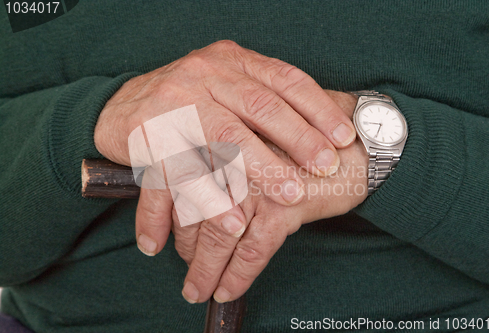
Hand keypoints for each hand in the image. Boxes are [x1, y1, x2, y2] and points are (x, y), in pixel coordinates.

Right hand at [94, 40, 355, 255]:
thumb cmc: (185, 102)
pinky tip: (227, 227)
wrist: (117, 106)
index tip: (344, 137)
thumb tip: (318, 131)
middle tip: (325, 169)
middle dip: (297, 141)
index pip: (284, 80)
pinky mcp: (147, 135)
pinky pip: (179, 173)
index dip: (317, 108)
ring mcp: (174, 103)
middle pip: (259, 107)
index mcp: (230, 62)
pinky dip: (201, 202)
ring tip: (289, 201)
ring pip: (223, 140)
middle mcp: (203, 76)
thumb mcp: (224, 86)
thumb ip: (260, 98)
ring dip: (257, 173)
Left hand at [175, 91, 367, 303]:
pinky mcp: (281, 206)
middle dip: (187, 248)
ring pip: (219, 235)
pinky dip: (239, 275)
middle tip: (185, 268)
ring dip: (206, 268)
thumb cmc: (313, 137)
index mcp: (224, 140)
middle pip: (196, 212)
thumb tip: (210, 185)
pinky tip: (228, 290)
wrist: (361, 140)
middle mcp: (234, 160)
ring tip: (197, 289)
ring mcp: (255, 183)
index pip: (185, 184)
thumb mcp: (266, 137)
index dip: (172, 216)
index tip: (168, 236)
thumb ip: (236, 157)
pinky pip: (252, 251)